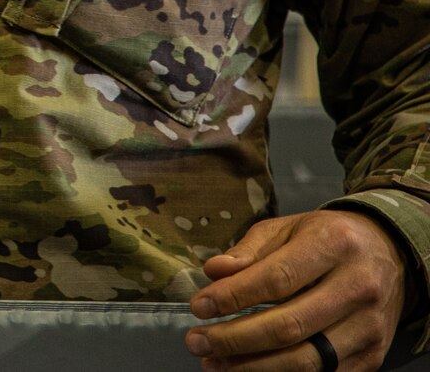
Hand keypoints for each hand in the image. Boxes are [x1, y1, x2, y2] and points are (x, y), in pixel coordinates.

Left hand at [184, 209, 407, 370]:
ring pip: (306, 359)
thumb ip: (249, 251)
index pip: (276, 279)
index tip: (198, 307)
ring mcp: (369, 326)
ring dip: (254, 367)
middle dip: (235, 339)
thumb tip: (214, 272)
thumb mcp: (287, 228)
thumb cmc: (326, 239)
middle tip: (197, 342)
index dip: (233, 297)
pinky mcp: (373, 355)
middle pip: (289, 326)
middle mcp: (357, 287)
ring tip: (216, 364)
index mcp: (333, 245)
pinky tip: (251, 370)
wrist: (389, 254)